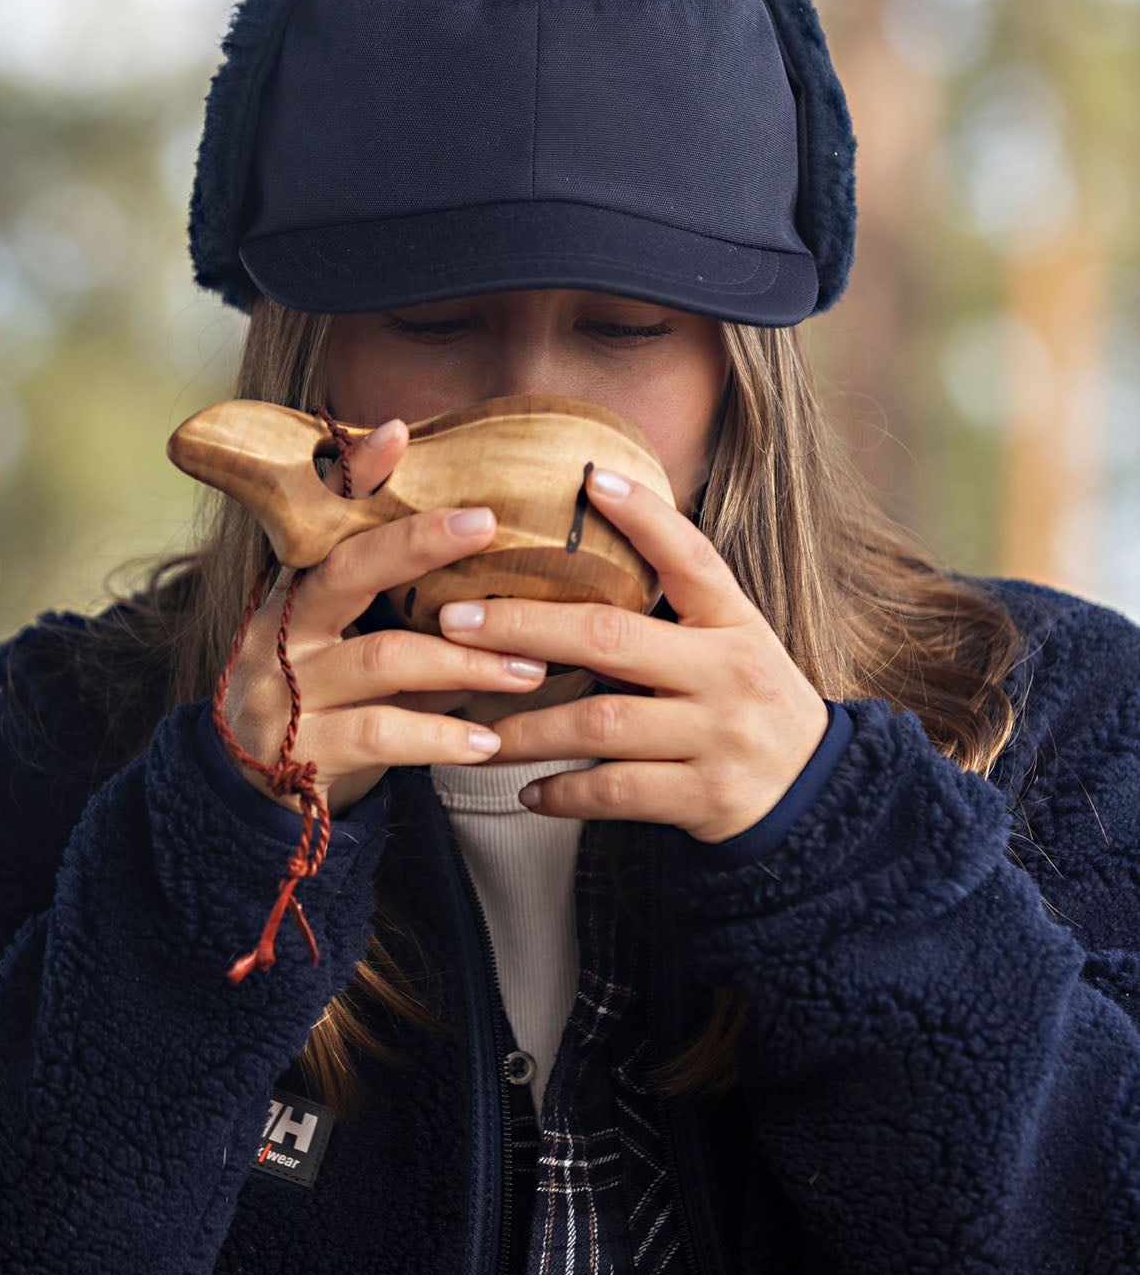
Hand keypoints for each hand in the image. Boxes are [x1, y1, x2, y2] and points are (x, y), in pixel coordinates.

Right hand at [219, 420, 549, 816]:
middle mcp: (280, 632)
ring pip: (384, 658)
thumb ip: (396, 607)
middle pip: (348, 571)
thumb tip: (493, 560)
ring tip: (530, 668)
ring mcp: (288, 692)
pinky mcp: (304, 754)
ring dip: (466, 661)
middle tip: (486, 523)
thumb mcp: (345, 643)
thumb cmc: (323, 701)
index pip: (321, 520)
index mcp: (293, 592)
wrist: (252, 796)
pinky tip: (489, 743)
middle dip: (418, 543)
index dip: (353, 475)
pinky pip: (383, 734)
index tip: (398, 432)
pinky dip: (442, 737)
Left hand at [436, 467, 829, 842]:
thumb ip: (676, 606)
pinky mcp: (705, 796)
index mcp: (734, 623)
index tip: (591, 478)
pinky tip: (528, 791)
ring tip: (476, 730)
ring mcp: (717, 736)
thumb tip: (590, 547)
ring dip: (528, 727)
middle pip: (612, 638)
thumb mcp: (732, 642)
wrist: (817, 794)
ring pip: (602, 723)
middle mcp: (727, 672)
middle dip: (524, 626)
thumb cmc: (749, 704)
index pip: (692, 556)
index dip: (644, 516)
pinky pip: (617, 791)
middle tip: (455, 621)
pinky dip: (565, 793)